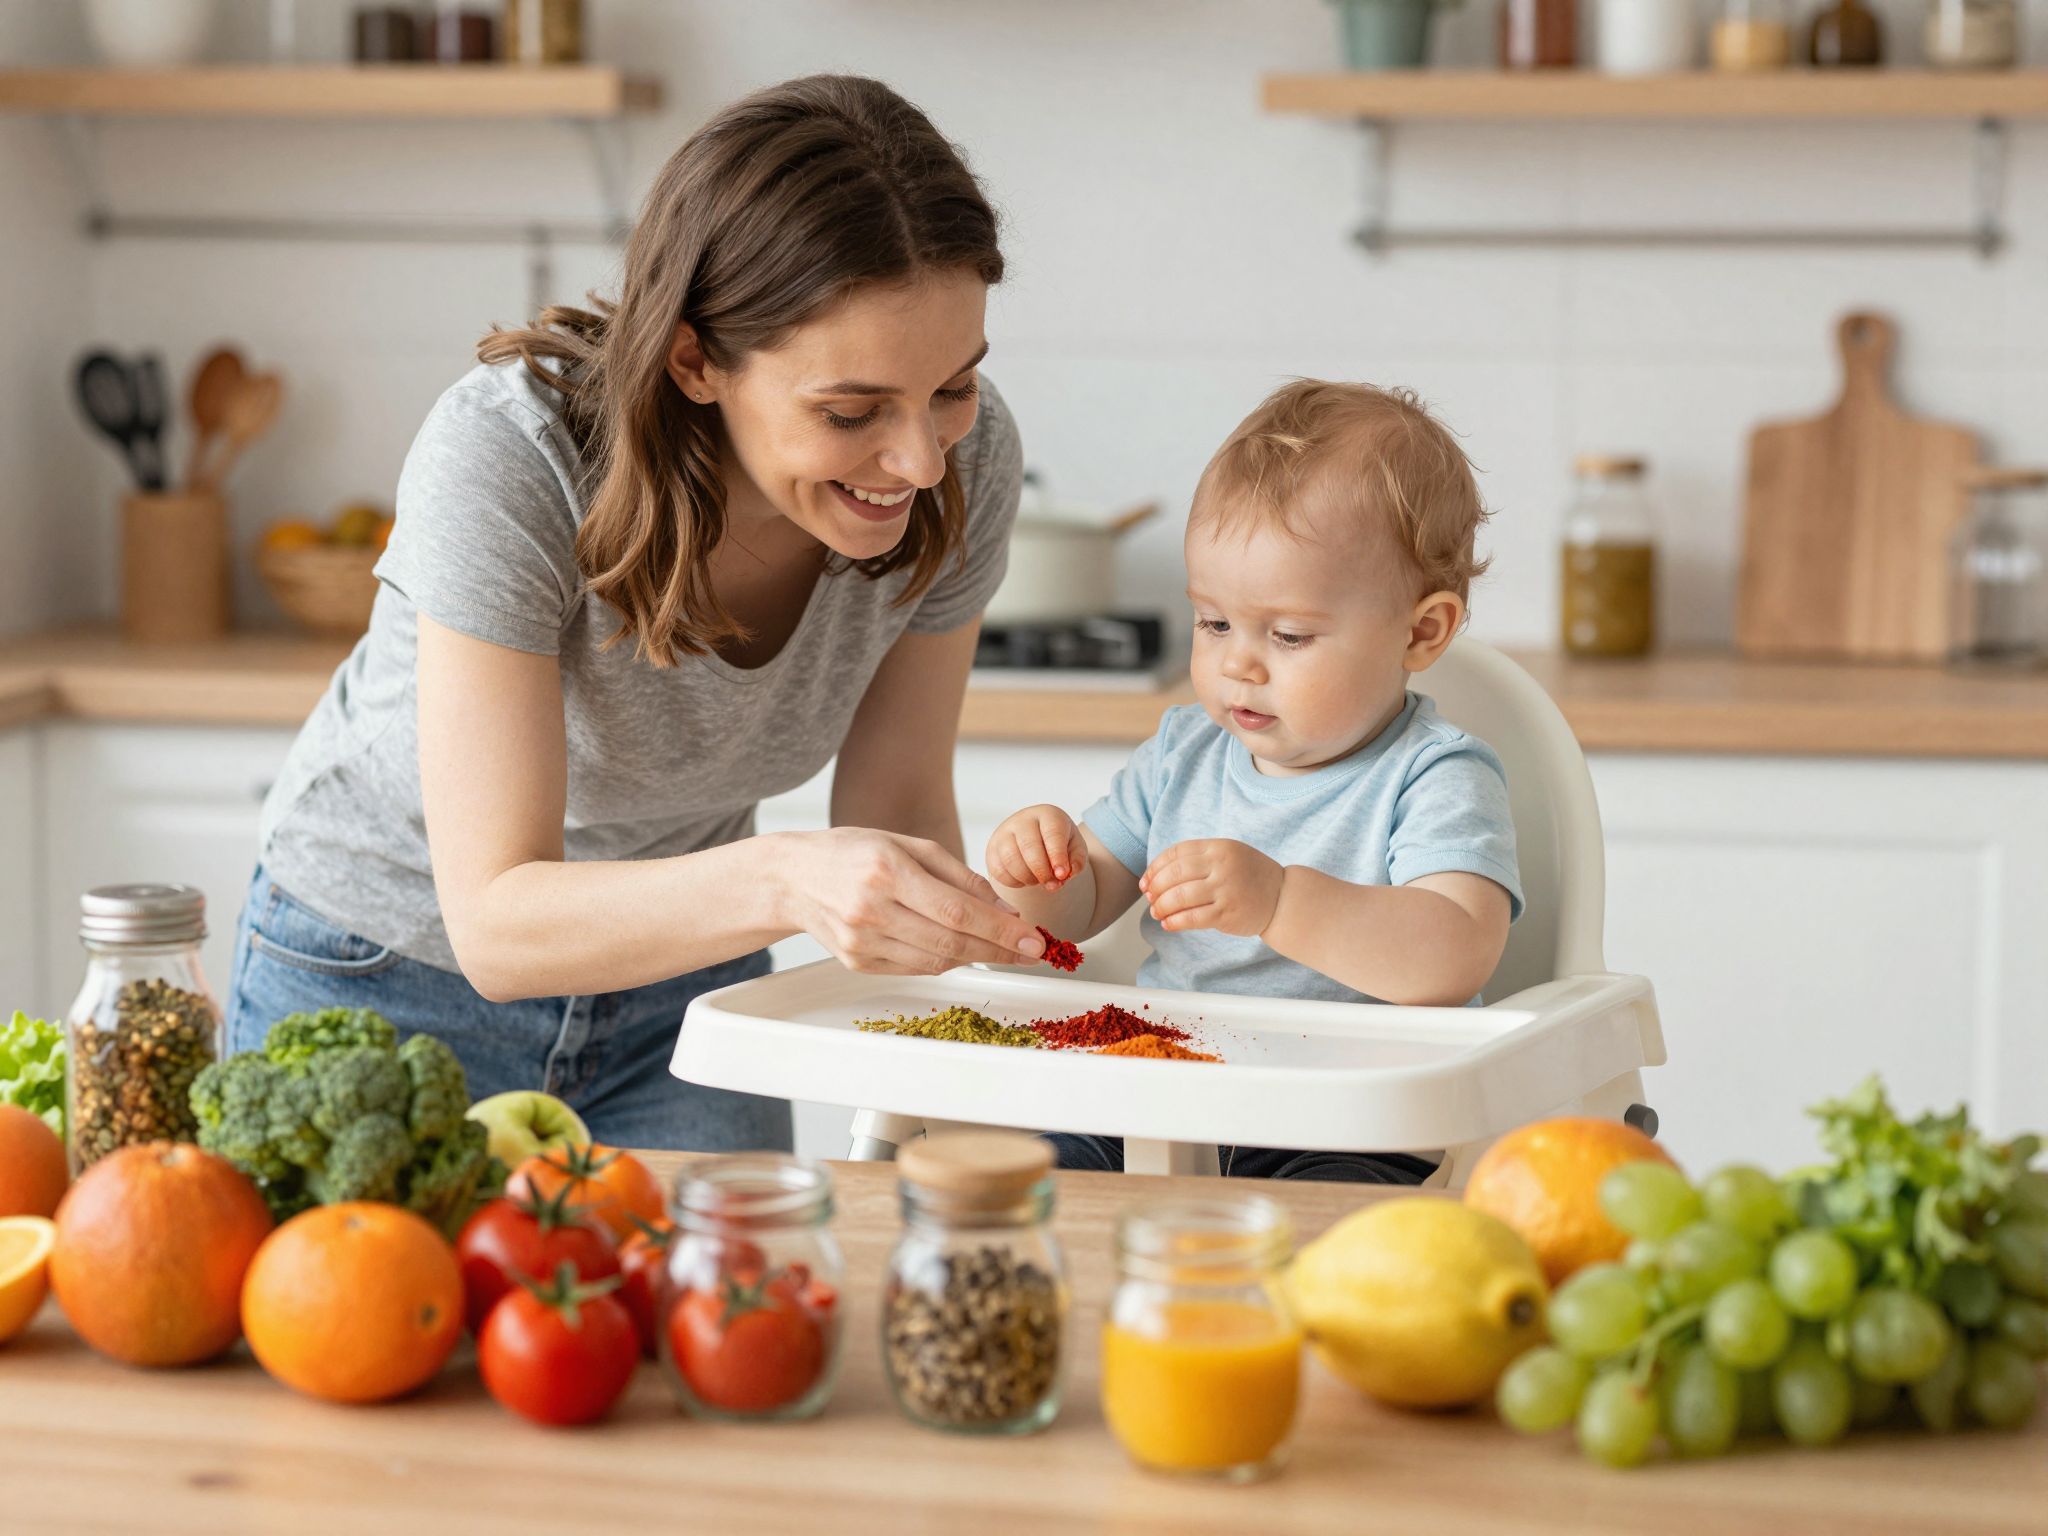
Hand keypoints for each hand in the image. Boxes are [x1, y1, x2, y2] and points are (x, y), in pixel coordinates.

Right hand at [777, 829, 1045, 974]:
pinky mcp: (857, 963)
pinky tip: (962, 949)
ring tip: (1001, 948)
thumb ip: (959, 876)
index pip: (956, 911)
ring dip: (975, 957)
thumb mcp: (908, 845)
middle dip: (999, 951)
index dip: (1000, 930)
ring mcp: (860, 942)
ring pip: (935, 962)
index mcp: (886, 871)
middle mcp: (870, 910)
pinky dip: (944, 961)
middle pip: (949, 942)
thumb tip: (1004, 910)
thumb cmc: (854, 853)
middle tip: (1032, 952)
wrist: (793, 878)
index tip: (1033, 939)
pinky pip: (914, 968)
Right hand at [985, 805, 1088, 891]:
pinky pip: (999, 870)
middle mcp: (1023, 819)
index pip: (1052, 833)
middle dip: (1042, 871)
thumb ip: (1076, 862)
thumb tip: (1063, 876)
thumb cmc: (1058, 843)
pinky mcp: (992, 848)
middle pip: (1029, 846)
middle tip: (1051, 883)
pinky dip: (1014, 882)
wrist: (1035, 837)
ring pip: (1011, 859)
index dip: (1057, 856)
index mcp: (1048, 814)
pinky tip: (1025, 879)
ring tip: (1038, 879)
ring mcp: (1004, 832)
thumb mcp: (1075, 848)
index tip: (1062, 875)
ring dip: (1028, 878)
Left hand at [1139, 839, 1284, 936]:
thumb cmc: (1251, 876)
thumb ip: (1200, 859)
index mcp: (1219, 848)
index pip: (1177, 853)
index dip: (1156, 867)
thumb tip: (1159, 874)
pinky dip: (1175, 922)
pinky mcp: (1227, 914)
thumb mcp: (1229, 854)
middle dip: (1155, 887)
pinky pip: (1192, 918)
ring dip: (1162, 906)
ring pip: (1180, 897)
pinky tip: (1168, 924)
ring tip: (1156, 912)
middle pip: (1175, 874)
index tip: (1147, 879)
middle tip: (1149, 897)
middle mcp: (1222, 866)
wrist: (1283, 897)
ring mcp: (1225, 890)